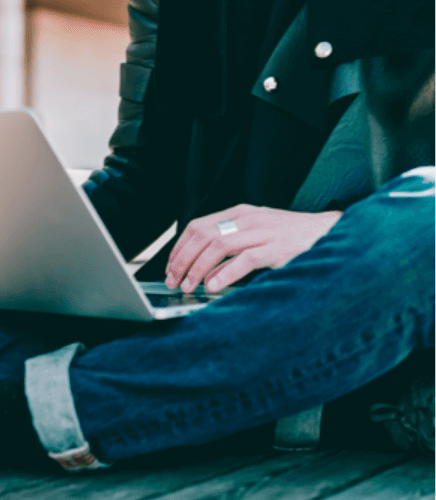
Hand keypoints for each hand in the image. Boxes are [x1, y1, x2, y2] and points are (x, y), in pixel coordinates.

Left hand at [165, 204, 341, 292]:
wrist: (330, 233)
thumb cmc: (292, 237)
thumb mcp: (257, 235)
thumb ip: (232, 248)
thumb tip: (205, 272)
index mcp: (240, 213)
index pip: (197, 226)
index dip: (179, 247)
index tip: (170, 267)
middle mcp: (248, 218)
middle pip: (202, 235)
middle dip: (183, 260)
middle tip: (174, 280)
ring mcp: (263, 231)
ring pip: (218, 246)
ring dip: (198, 268)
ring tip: (190, 286)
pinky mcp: (277, 248)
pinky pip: (245, 259)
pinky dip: (225, 274)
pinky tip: (214, 286)